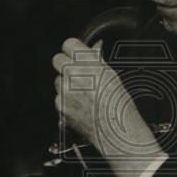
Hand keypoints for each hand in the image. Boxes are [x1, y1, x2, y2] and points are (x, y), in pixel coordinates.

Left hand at [52, 38, 163, 176]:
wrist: (116, 132)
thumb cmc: (119, 107)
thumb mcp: (112, 76)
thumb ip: (96, 62)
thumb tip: (89, 52)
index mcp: (90, 64)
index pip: (68, 44)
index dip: (72, 50)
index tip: (74, 54)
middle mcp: (75, 75)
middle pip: (57, 59)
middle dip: (65, 64)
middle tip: (76, 73)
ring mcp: (65, 91)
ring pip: (57, 80)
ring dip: (66, 84)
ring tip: (83, 94)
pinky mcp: (60, 106)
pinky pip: (58, 97)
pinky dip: (66, 101)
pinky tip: (80, 105)